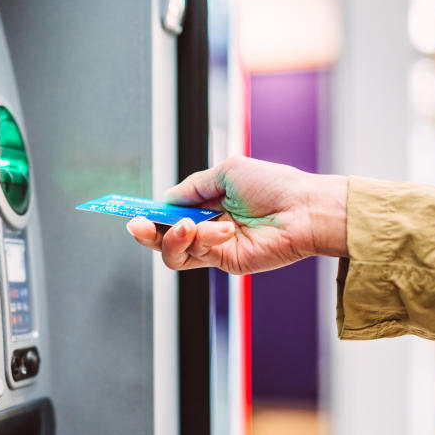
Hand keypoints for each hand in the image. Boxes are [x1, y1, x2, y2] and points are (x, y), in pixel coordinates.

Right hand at [126, 156, 347, 273]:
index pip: (169, 213)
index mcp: (207, 204)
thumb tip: (167, 198)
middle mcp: (207, 227)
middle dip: (147, 233)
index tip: (130, 211)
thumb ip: (194, 186)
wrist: (304, 209)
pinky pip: (196, 256)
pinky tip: (220, 228)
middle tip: (138, 224)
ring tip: (189, 225)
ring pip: (173, 252)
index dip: (149, 214)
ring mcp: (215, 247)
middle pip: (163, 238)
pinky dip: (202, 240)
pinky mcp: (225, 262)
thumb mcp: (227, 172)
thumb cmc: (275, 186)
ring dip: (174, 237)